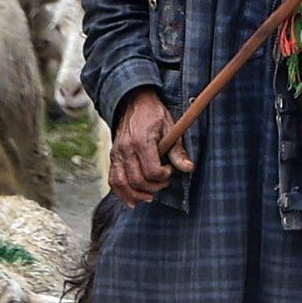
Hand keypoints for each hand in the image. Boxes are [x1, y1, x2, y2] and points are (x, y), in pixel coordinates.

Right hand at [108, 92, 189, 206]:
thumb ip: (177, 150)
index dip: (164, 176)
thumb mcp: (170, 127)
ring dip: (137, 194)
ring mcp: (117, 153)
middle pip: (138, 180)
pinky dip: (121, 192)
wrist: (135, 101)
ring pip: (122, 184)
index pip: (152, 171)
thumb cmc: (155, 114)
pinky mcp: (113, 156)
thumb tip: (188, 168)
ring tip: (150, 197)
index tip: (171, 170)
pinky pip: (113, 179)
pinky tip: (133, 200)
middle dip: (154, 187)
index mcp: (141, 141)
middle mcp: (126, 149)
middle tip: (165, 182)